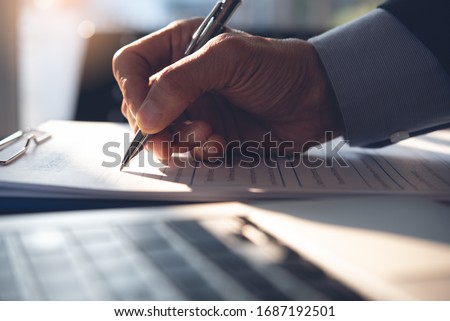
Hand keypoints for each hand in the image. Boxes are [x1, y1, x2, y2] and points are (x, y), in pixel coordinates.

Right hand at [112, 19, 343, 159]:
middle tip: (181, 129)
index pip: (131, 67)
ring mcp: (194, 111)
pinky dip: (200, 153)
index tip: (147, 111)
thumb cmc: (277, 67)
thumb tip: (146, 117)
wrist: (314, 100)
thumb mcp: (227, 58)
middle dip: (158, 124)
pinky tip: (221, 143)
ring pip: (161, 136)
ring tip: (210, 134)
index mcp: (179, 49)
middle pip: (141, 108)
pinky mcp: (209, 136)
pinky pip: (187, 153)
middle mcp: (181, 82)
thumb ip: (181, 80)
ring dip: (181, 141)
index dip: (132, 89)